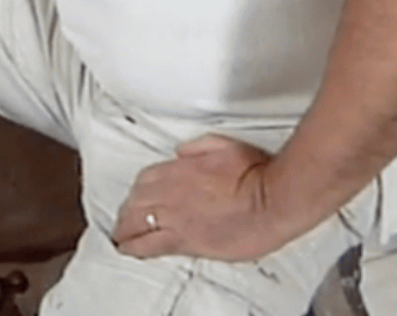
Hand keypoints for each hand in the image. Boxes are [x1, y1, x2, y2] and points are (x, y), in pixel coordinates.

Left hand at [113, 134, 311, 261]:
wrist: (274, 199)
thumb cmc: (257, 173)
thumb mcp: (223, 146)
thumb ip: (198, 148)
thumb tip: (183, 151)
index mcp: (178, 169)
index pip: (144, 180)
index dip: (138, 192)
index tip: (137, 198)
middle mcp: (171, 194)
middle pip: (135, 204)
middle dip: (126, 213)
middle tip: (123, 221)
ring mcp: (178, 219)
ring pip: (138, 225)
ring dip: (126, 231)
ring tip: (122, 238)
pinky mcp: (190, 242)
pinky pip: (154, 246)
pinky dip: (139, 248)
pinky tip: (133, 251)